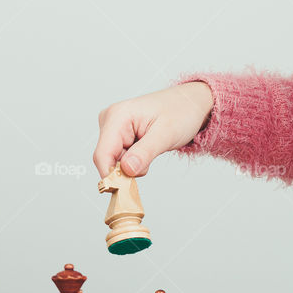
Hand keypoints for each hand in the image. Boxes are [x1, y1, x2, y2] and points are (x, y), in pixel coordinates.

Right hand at [93, 81, 213, 177]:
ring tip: (151, 150)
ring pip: (113, 161)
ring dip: (131, 165)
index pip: (102, 154)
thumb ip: (144, 153)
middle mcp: (110, 120)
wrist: (189, 104)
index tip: (126, 189)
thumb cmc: (181, 112)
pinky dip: (132, 162)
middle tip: (149, 163)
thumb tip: (126, 170)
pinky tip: (147, 150)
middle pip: (106, 159)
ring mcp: (113, 127)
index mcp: (118, 116)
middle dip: (125, 170)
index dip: (111, 175)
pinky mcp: (118, 135)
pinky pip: (119, 157)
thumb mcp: (166, 134)